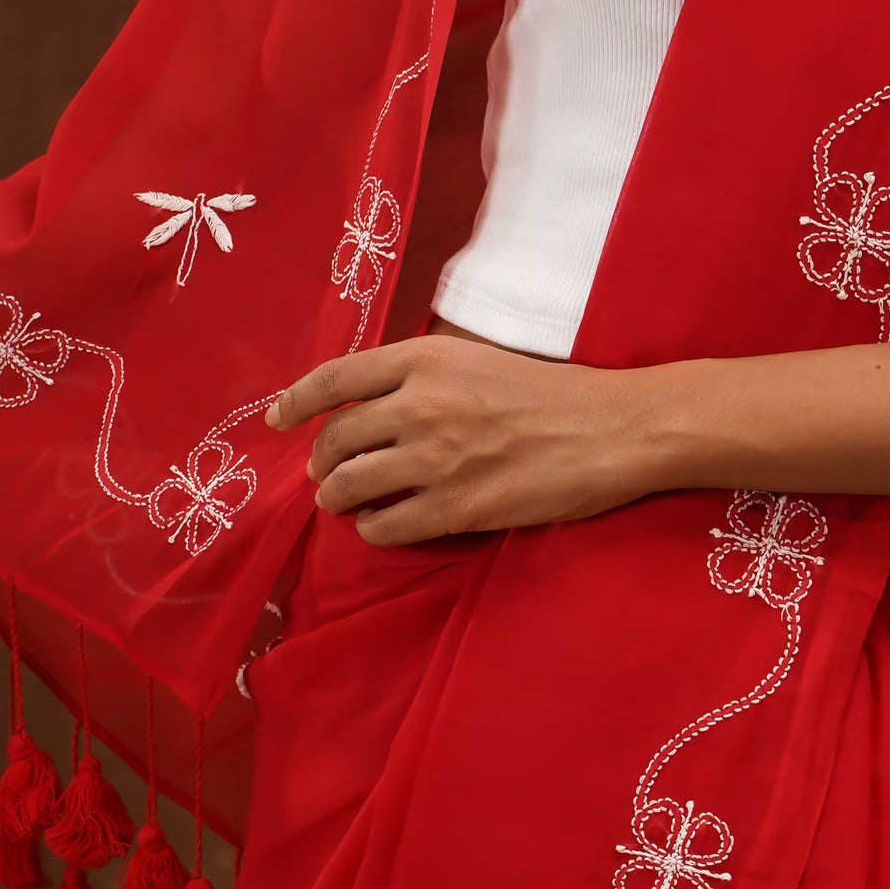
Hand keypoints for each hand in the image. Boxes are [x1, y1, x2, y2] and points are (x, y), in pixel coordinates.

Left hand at [269, 332, 672, 545]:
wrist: (613, 429)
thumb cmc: (552, 393)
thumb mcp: (478, 361)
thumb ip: (424, 376)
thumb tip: (372, 404)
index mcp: (424, 360)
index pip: (334, 379)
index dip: (294, 402)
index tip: (277, 421)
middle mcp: (419, 405)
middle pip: (335, 438)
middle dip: (321, 461)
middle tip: (326, 474)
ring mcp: (436, 458)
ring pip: (350, 485)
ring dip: (338, 498)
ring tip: (345, 502)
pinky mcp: (457, 507)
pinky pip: (386, 524)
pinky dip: (373, 528)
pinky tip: (382, 525)